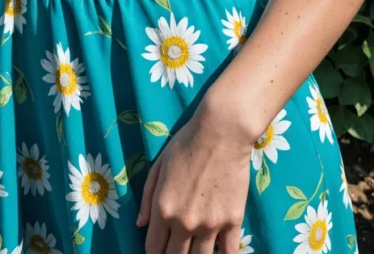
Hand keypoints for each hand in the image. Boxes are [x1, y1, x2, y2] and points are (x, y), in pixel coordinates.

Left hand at [135, 92, 253, 253]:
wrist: (221, 132)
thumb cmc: (187, 143)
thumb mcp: (158, 166)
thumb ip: (147, 197)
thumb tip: (140, 224)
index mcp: (163, 209)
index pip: (153, 249)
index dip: (155, 252)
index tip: (160, 248)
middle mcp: (184, 223)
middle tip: (178, 247)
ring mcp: (210, 225)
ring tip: (196, 248)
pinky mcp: (232, 222)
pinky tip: (218, 250)